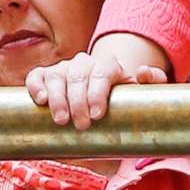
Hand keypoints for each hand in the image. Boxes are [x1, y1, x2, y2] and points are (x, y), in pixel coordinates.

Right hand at [24, 36, 170, 131]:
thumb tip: (143, 72)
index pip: (103, 72)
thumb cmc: (122, 103)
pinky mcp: (46, 76)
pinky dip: (36, 86)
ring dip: (57, 98)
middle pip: (78, 75)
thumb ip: (154, 82)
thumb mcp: (143, 95)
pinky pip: (37, 75)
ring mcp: (64, 68)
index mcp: (109, 66)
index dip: (98, 92)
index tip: (97, 115)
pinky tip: (40, 101)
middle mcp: (85, 63)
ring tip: (61, 120)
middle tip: (81, 125)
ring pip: (57, 75)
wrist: (101, 106)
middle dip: (78, 101)